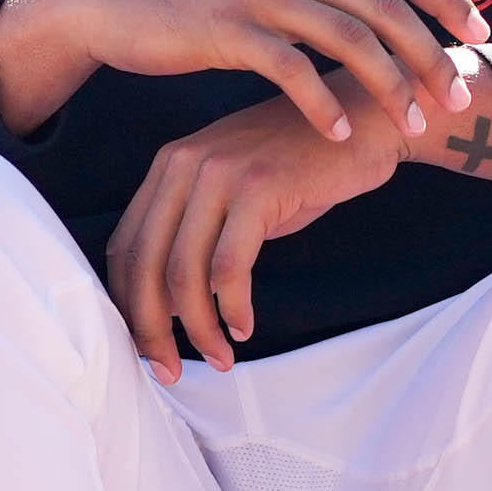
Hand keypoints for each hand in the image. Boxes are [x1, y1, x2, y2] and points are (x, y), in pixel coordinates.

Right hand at [0, 0, 484, 145]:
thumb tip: (368, 8)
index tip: (481, 32)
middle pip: (385, 4)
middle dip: (431, 53)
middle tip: (456, 97)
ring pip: (349, 36)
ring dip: (390, 84)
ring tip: (411, 125)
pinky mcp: (225, 28)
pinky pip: (290, 69)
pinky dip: (323, 104)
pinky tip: (340, 135)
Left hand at [107, 93, 403, 376]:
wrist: (365, 120)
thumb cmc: (304, 166)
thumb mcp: (238, 193)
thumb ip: (199, 233)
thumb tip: (172, 306)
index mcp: (170, 166)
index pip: (126, 247)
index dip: (129, 305)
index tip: (147, 347)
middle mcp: (184, 165)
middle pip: (145, 265)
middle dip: (152, 329)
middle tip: (168, 371)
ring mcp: (220, 173)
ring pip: (185, 272)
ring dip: (199, 329)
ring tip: (220, 358)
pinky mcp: (259, 188)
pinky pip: (230, 266)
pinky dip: (233, 307)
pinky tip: (244, 327)